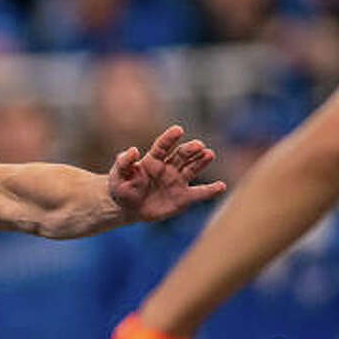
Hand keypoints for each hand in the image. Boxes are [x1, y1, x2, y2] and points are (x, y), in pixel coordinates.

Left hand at [108, 125, 225, 222]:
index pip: (163, 146)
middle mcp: (169, 167)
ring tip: (209, 154)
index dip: (170, 138)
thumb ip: (124, 162)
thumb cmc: (122, 188)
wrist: (127, 207)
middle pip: (182, 155)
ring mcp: (178, 181)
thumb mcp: (118, 175)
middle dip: (190, 150)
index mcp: (153, 160)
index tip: (178, 130)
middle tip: (198, 146)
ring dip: (202, 161)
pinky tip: (221, 187)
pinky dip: (210, 190)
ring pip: (192, 169)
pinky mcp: (183, 197)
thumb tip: (133, 150)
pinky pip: (199, 193)